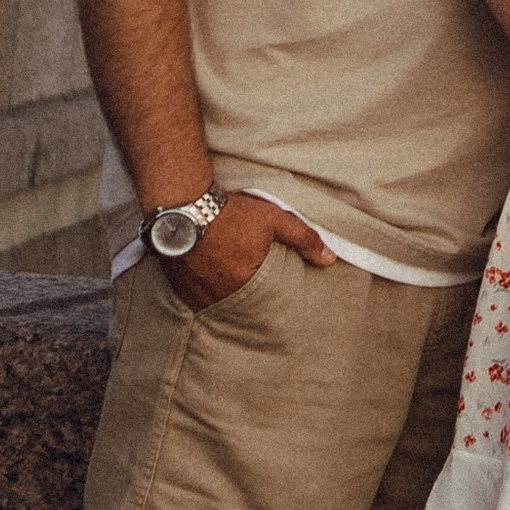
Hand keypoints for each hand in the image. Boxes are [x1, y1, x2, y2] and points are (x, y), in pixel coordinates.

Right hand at [166, 188, 333, 311]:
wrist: (181, 203)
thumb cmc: (229, 212)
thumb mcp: (273, 219)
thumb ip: (303, 239)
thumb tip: (330, 259)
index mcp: (245, 284)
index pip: (266, 303)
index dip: (270, 298)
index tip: (272, 294)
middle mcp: (220, 296)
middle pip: (241, 305)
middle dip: (248, 299)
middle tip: (249, 288)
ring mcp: (197, 295)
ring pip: (217, 304)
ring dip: (225, 297)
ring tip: (229, 283)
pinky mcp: (178, 289)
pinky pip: (196, 300)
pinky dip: (204, 293)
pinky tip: (209, 280)